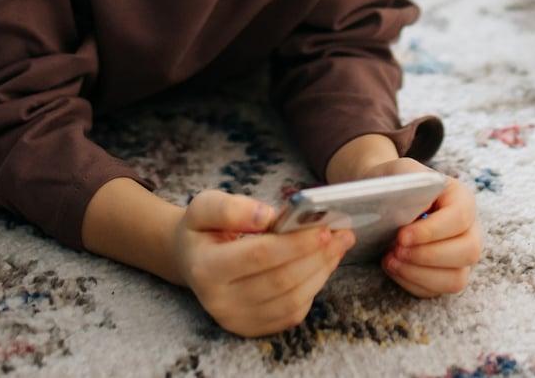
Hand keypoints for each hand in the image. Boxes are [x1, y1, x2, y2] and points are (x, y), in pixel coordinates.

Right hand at [170, 189, 355, 336]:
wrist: (192, 260)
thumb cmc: (204, 230)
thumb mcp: (205, 206)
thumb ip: (231, 208)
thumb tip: (267, 217)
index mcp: (205, 268)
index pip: (258, 256)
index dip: (295, 243)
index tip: (323, 227)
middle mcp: (219, 301)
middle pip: (281, 281)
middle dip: (317, 256)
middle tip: (342, 234)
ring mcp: (236, 319)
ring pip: (291, 300)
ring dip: (322, 272)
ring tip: (338, 246)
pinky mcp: (252, 328)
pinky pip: (292, 314)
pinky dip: (313, 288)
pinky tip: (322, 265)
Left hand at [358, 158, 482, 297]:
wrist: (385, 199)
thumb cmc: (396, 184)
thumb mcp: (402, 172)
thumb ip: (412, 183)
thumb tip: (418, 211)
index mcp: (462, 199)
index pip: (460, 218)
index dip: (432, 231)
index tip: (402, 235)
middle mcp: (470, 230)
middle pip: (468, 252)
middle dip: (428, 255)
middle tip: (396, 248)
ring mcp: (460, 257)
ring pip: (456, 279)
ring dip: (420, 274)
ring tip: (391, 259)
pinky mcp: (446, 276)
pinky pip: (436, 291)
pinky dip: (412, 283)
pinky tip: (393, 267)